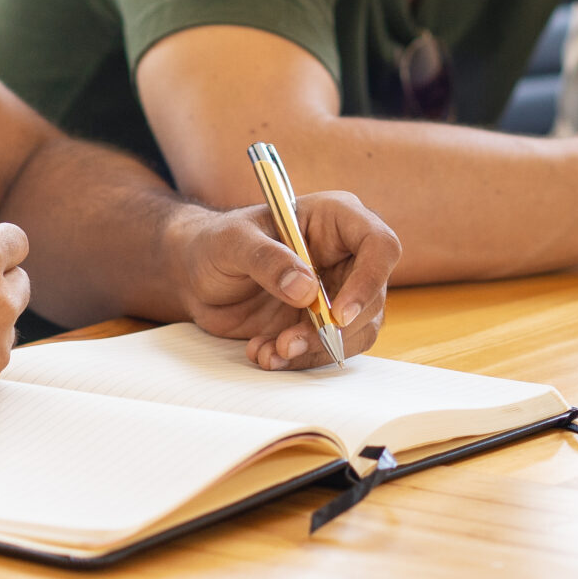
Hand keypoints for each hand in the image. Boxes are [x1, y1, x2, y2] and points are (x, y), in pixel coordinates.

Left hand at [168, 191, 401, 370]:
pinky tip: (265, 353)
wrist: (197, 276)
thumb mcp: (232, 242)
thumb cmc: (216, 243)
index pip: (380, 245)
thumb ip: (266, 259)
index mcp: (335, 219)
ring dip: (315, 350)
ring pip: (356, 331)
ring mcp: (338, 291)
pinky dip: (300, 359)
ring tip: (269, 351)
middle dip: (333, 329)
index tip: (337, 314)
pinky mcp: (323, 323)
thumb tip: (306, 290)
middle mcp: (346, 255)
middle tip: (287, 342)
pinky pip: (330, 349)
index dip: (369, 281)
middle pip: (374, 297)